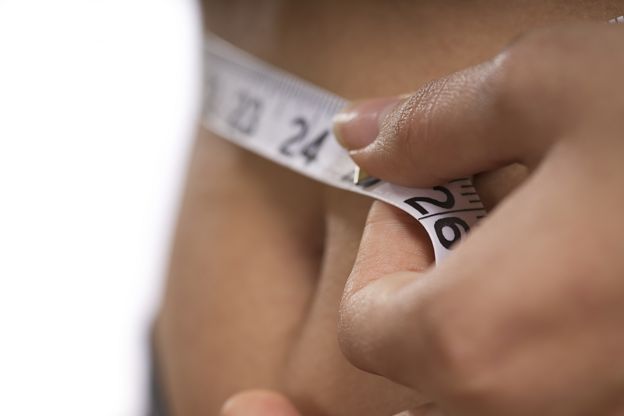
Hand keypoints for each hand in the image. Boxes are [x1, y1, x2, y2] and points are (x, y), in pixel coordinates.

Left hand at [330, 23, 623, 415]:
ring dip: (466, 327)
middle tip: (483, 225)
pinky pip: (540, 390)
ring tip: (528, 246)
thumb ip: (432, 122)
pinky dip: (521, 344)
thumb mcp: (549, 87)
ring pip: (476, 391)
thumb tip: (358, 134)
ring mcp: (591, 406)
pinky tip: (572, 268)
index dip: (387, 256)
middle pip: (416, 372)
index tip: (437, 197)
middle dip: (423, 300)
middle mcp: (529, 401)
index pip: (364, 327)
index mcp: (472, 339)